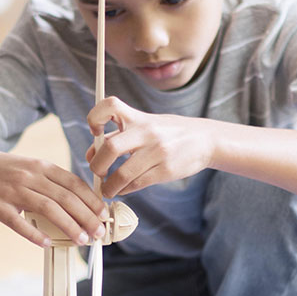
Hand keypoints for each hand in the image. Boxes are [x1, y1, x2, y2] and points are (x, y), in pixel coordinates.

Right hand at [0, 149, 107, 246]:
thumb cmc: (13, 172)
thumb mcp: (37, 169)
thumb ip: (59, 183)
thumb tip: (88, 203)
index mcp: (43, 168)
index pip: (74, 184)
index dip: (91, 200)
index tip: (104, 215)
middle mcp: (30, 178)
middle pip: (65, 198)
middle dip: (86, 217)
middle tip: (98, 232)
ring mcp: (13, 192)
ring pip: (47, 209)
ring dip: (68, 226)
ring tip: (81, 239)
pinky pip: (18, 223)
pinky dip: (34, 234)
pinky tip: (48, 243)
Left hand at [87, 97, 214, 196]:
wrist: (205, 139)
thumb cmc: (169, 132)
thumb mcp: (147, 125)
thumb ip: (119, 135)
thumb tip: (91, 154)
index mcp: (139, 117)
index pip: (110, 106)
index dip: (95, 118)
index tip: (95, 133)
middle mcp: (147, 132)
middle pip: (110, 147)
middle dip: (97, 165)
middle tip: (97, 172)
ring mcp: (157, 152)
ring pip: (123, 173)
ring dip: (109, 186)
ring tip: (108, 189)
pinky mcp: (166, 170)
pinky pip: (137, 183)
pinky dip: (125, 189)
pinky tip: (124, 189)